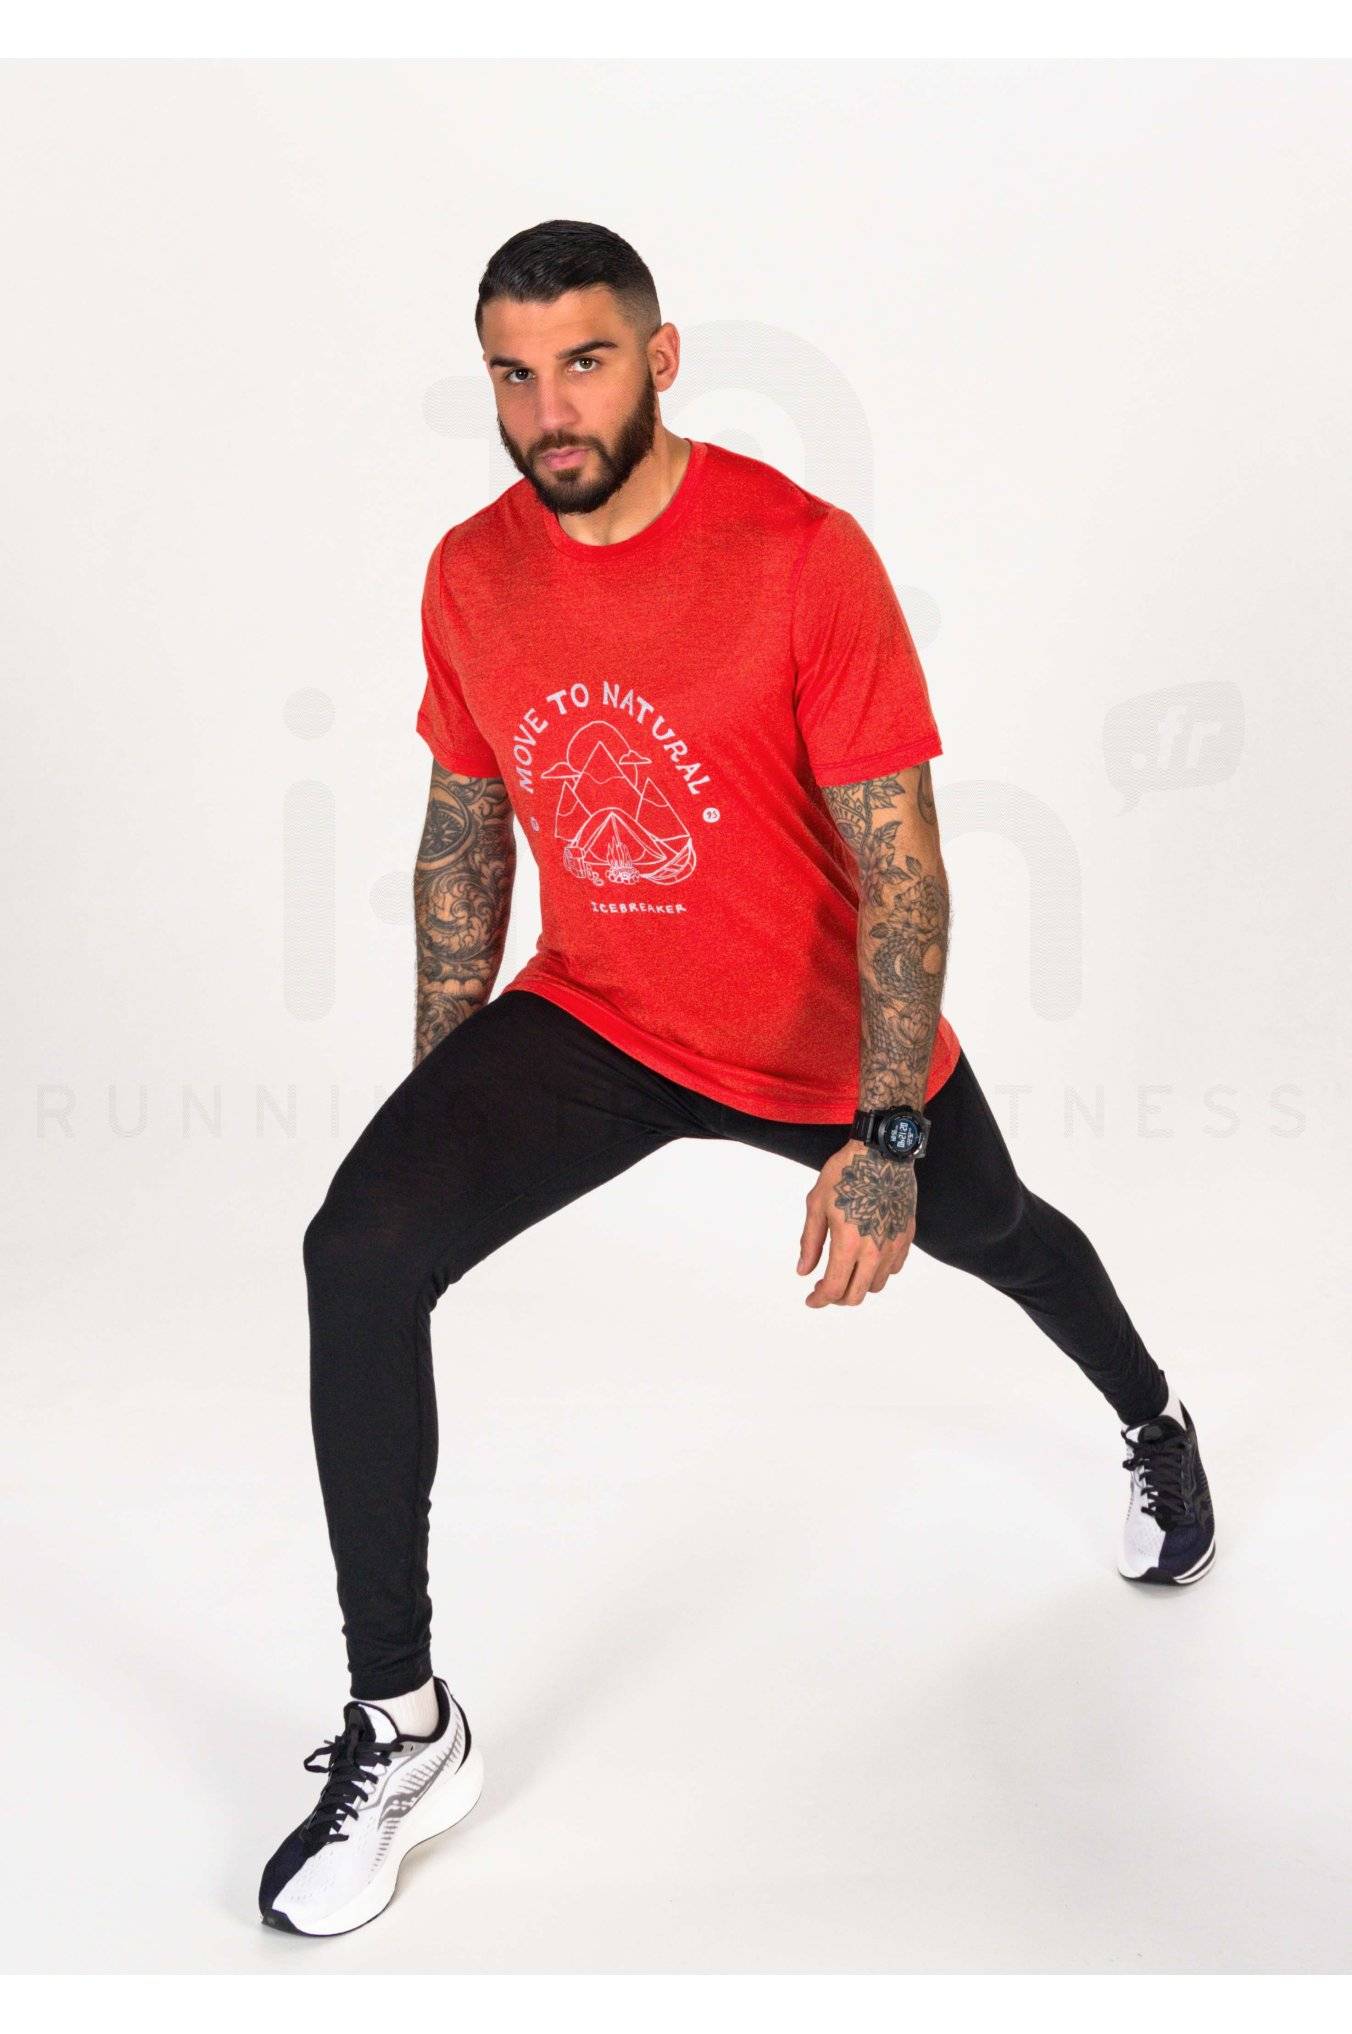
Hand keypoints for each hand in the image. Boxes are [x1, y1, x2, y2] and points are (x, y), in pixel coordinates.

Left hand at [797, 1139, 916, 1307]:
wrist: (881, 1152)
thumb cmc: (845, 1173)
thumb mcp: (817, 1205)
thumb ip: (811, 1242)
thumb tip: (804, 1271)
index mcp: (848, 1244)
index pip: (833, 1289)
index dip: (819, 1300)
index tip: (811, 1299)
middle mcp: (874, 1251)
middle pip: (856, 1295)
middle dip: (837, 1298)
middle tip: (824, 1288)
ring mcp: (894, 1245)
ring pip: (876, 1285)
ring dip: (858, 1285)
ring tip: (845, 1270)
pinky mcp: (906, 1237)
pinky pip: (893, 1268)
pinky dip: (878, 1271)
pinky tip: (866, 1258)